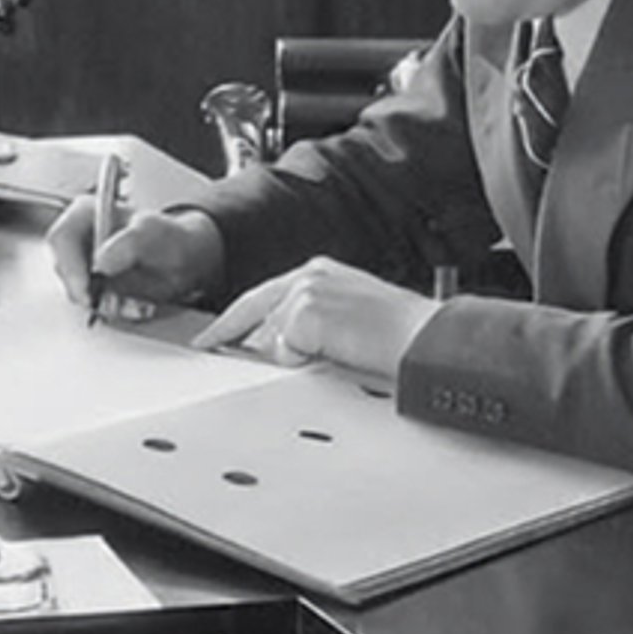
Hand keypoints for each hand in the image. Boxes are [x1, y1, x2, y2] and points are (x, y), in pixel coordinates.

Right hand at [51, 197, 222, 318]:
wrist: (186, 261)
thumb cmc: (170, 240)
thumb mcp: (154, 235)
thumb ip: (130, 244)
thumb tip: (102, 261)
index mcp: (88, 213)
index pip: (62, 238)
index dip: (69, 266)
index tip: (86, 289)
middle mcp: (81, 237)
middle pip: (63, 268)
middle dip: (84, 289)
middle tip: (106, 301)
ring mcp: (84, 263)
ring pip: (74, 289)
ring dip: (99, 302)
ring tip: (127, 300)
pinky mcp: (92, 285)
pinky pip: (89, 303)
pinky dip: (107, 309)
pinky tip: (126, 304)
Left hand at [196, 255, 435, 386]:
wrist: (425, 340)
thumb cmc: (400, 337)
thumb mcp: (348, 320)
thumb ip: (311, 325)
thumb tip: (281, 347)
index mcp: (321, 272)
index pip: (265, 294)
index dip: (237, 316)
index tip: (216, 332)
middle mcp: (310, 275)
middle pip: (253, 307)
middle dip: (229, 330)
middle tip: (206, 346)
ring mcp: (306, 291)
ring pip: (267, 334)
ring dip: (283, 355)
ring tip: (324, 359)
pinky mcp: (306, 313)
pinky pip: (282, 349)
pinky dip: (298, 361)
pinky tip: (330, 357)